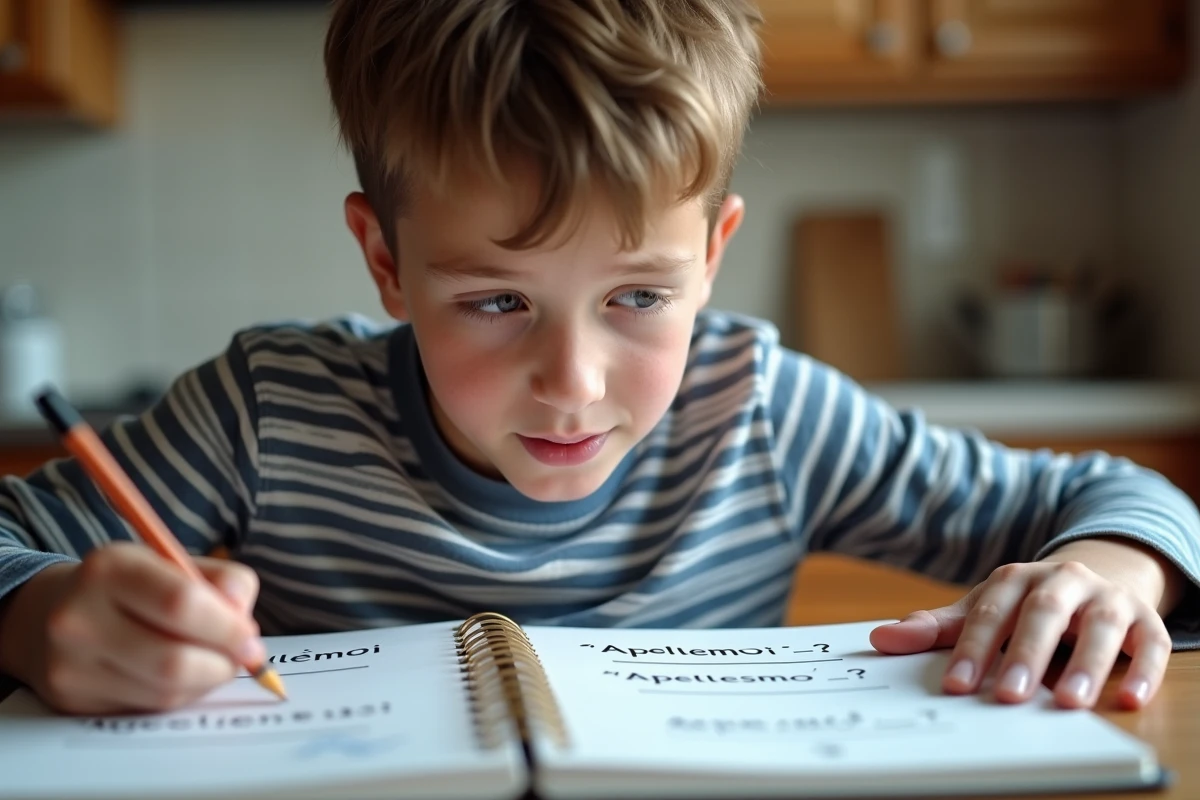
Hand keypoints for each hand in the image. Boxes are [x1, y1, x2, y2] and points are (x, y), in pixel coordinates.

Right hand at [0, 543, 263, 714]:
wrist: (47, 613)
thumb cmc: (130, 587)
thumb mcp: (172, 563)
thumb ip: (222, 581)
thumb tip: (245, 622)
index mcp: (110, 568)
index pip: (180, 603)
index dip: (227, 627)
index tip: (251, 638)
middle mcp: (79, 617)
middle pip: (173, 660)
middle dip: (222, 663)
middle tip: (241, 657)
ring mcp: (70, 664)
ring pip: (165, 693)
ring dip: (205, 682)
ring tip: (211, 662)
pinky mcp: (71, 700)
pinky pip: (147, 709)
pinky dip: (180, 696)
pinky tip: (179, 677)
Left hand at [868, 559, 1173, 709]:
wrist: (1094, 576)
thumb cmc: (1025, 604)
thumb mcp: (983, 610)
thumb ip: (937, 629)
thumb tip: (881, 639)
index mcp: (1015, 578)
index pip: (990, 612)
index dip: (973, 648)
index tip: (955, 685)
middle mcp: (1062, 581)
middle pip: (1043, 613)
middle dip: (1025, 653)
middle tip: (1008, 695)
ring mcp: (1106, 597)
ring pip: (1100, 625)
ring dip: (1086, 663)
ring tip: (1068, 702)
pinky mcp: (1144, 618)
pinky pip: (1151, 641)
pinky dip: (1143, 669)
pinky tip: (1129, 698)